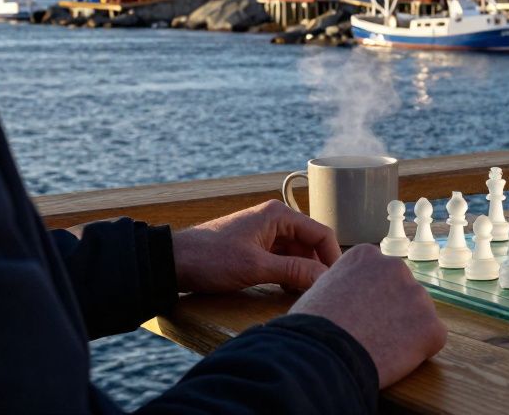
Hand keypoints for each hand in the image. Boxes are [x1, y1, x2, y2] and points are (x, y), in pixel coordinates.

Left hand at [172, 200, 340, 293]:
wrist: (171, 262)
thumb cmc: (210, 259)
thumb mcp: (255, 267)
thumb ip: (294, 271)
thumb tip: (325, 278)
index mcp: (279, 215)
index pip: (322, 233)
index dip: (332, 258)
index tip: (336, 281)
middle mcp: (275, 220)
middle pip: (311, 244)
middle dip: (316, 267)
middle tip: (319, 292)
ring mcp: (265, 233)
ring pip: (297, 253)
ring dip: (301, 272)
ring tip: (301, 294)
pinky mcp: (255, 247)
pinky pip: (282, 259)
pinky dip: (287, 274)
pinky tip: (285, 290)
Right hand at [291, 245, 446, 388]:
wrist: (320, 357)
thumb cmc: (309, 328)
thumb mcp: (321, 289)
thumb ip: (345, 283)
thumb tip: (351, 294)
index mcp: (367, 256)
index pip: (379, 275)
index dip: (369, 299)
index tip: (357, 315)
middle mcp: (396, 267)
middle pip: (401, 291)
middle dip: (391, 311)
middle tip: (370, 334)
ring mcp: (417, 296)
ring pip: (418, 314)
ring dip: (405, 330)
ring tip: (377, 349)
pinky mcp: (431, 326)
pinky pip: (431, 339)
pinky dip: (418, 351)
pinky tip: (393, 360)